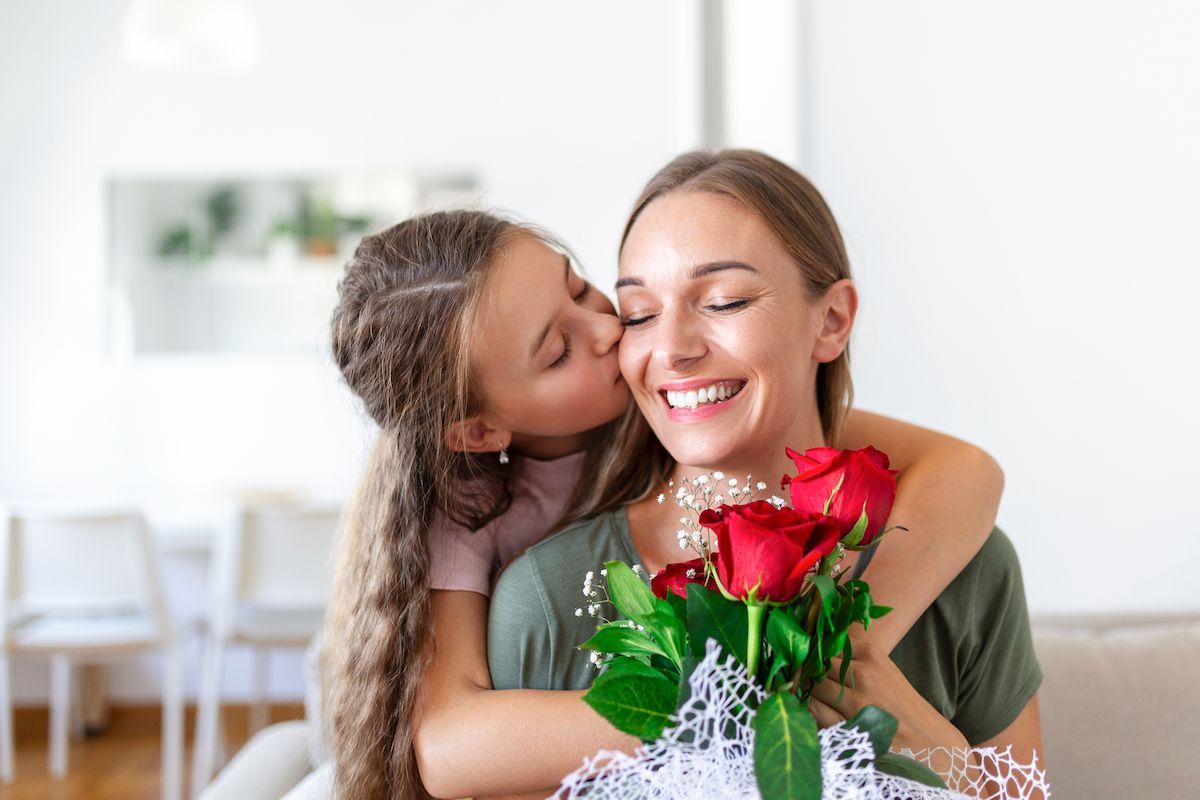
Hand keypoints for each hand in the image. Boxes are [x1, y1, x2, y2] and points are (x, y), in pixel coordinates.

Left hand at [807, 640, 968, 752]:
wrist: (926, 742)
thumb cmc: (900, 705)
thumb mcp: (882, 670)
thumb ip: (852, 657)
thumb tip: (814, 648)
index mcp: (871, 655)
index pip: (826, 641)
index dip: (813, 649)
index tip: (806, 654)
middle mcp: (862, 674)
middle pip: (815, 663)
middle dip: (806, 670)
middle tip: (802, 676)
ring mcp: (854, 701)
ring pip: (810, 686)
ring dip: (805, 690)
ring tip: (808, 694)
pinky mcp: (847, 726)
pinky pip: (813, 711)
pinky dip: (808, 710)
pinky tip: (812, 711)